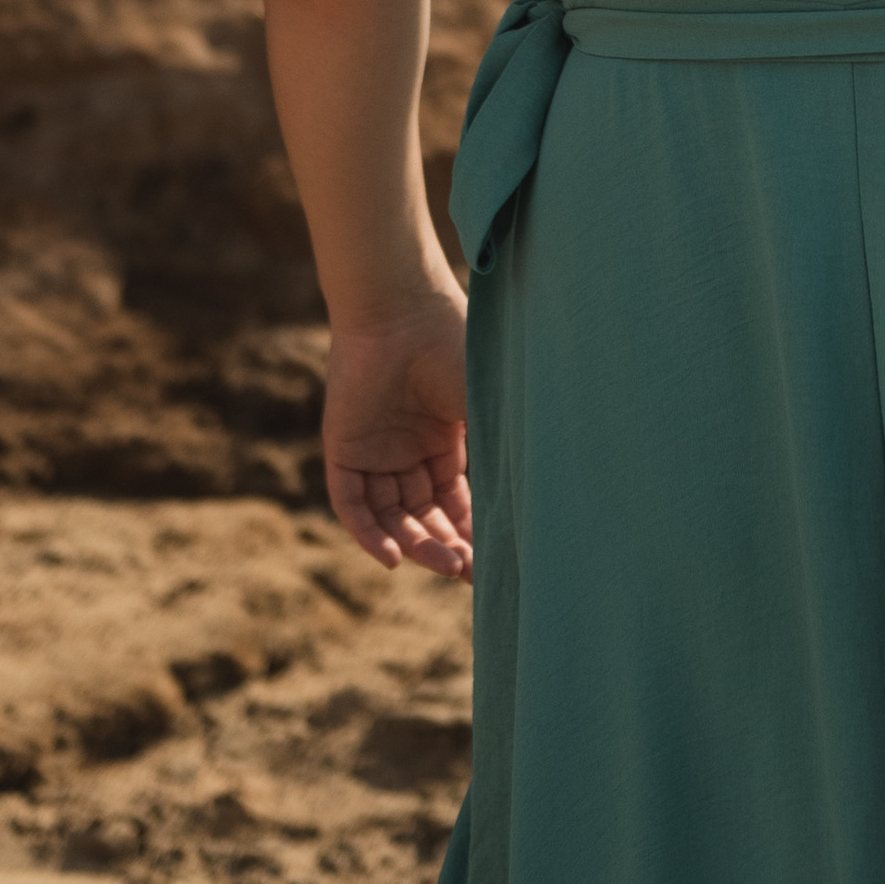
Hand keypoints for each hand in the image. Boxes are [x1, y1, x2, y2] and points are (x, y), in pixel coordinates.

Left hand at [324, 290, 473, 577]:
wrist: (405, 312)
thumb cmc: (454, 348)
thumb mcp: (486, 405)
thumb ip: (500, 448)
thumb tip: (541, 495)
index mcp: (444, 438)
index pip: (455, 499)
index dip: (471, 530)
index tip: (491, 560)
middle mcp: (408, 450)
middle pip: (424, 514)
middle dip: (446, 544)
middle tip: (468, 570)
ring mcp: (375, 451)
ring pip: (392, 516)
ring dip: (416, 544)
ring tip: (443, 564)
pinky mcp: (343, 450)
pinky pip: (353, 504)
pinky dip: (370, 534)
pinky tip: (394, 558)